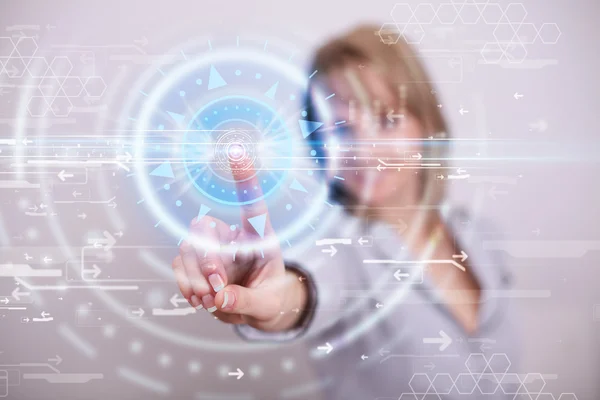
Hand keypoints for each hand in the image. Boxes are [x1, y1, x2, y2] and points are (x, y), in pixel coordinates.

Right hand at [171, 156, 306, 331]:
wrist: (256, 312)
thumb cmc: (270, 298)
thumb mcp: (268, 305)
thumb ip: (246, 301)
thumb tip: (220, 298)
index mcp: (258, 237)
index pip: (252, 203)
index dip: (244, 177)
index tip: (236, 150)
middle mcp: (232, 236)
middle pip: (205, 227)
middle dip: (206, 260)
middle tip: (216, 289)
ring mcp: (211, 249)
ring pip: (188, 248)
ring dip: (195, 277)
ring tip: (211, 301)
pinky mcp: (195, 265)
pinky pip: (179, 266)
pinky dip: (186, 285)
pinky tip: (201, 301)